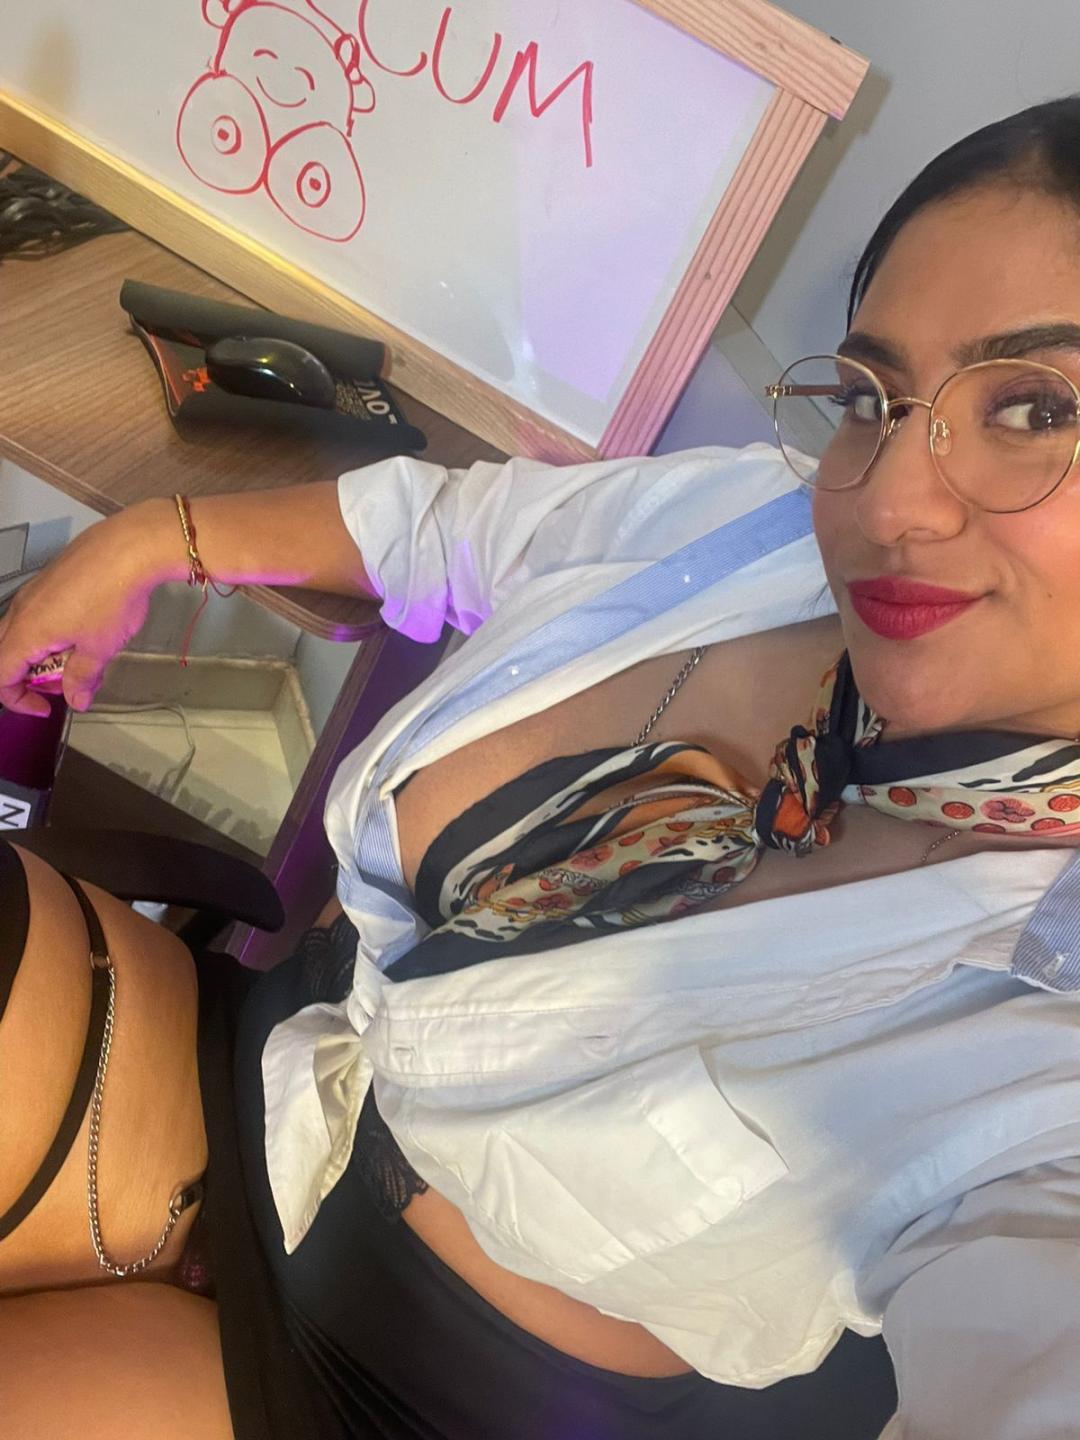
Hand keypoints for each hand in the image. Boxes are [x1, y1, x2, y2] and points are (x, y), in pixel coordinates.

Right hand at [0, 502, 174, 716]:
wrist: (131, 546)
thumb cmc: (113, 597)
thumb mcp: (100, 648)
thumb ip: (83, 678)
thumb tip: (76, 701)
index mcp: (27, 631)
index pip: (1, 676)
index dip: (18, 699)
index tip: (47, 707)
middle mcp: (22, 608)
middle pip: (8, 653)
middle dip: (31, 677)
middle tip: (66, 683)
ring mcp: (35, 590)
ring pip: (23, 631)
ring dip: (44, 653)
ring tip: (81, 656)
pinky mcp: (51, 577)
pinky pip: (38, 612)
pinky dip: (52, 631)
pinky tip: (86, 629)